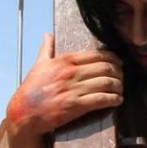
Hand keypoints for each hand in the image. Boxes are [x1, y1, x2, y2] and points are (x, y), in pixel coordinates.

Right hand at [5, 34, 123, 137]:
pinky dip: (113, 99)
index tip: (119, 63)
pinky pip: (101, 99)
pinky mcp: (75, 106)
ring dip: (118, 86)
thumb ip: (46, 49)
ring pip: (106, 83)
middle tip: (122, 77)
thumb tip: (47, 35)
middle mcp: (71, 73)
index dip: (113, 58)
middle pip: (106, 68)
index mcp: (65, 61)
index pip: (97, 55)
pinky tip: (118, 100)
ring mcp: (74, 89)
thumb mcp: (38, 65)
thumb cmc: (31, 90)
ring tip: (121, 89)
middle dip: (119, 72)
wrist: (24, 112)